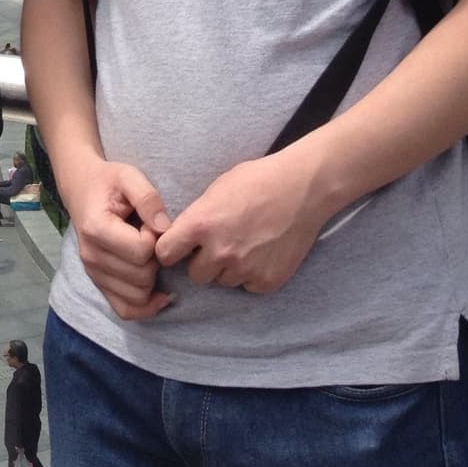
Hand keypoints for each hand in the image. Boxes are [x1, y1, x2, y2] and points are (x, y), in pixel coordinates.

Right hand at [60, 156, 175, 320]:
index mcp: (96, 229)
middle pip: (142, 277)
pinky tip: (159, 292)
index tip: (149, 221)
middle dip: (155, 258)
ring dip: (151, 277)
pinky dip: (146, 306)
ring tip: (146, 252)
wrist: (82, 188)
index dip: (155, 237)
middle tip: (149, 236)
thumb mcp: (129, 176)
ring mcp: (93, 273)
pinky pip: (125, 310)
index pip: (142, 251)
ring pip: (138, 296)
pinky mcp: (98, 283)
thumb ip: (148, 198)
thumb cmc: (108, 181)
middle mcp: (91, 257)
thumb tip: (165, 229)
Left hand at [154, 152, 329, 295]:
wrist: (302, 188)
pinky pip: (249, 286)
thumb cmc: (258, 180)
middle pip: (196, 275)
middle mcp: (220, 251)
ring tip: (246, 244)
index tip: (178, 248)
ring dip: (229, 269)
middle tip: (219, 245)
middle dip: (203, 262)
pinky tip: (263, 252)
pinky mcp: (267, 281)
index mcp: (201, 224)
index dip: (170, 251)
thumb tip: (182, 237)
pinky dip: (253, 274)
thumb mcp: (216, 190)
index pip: (165, 254)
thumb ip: (197, 217)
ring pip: (223, 281)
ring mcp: (245, 269)